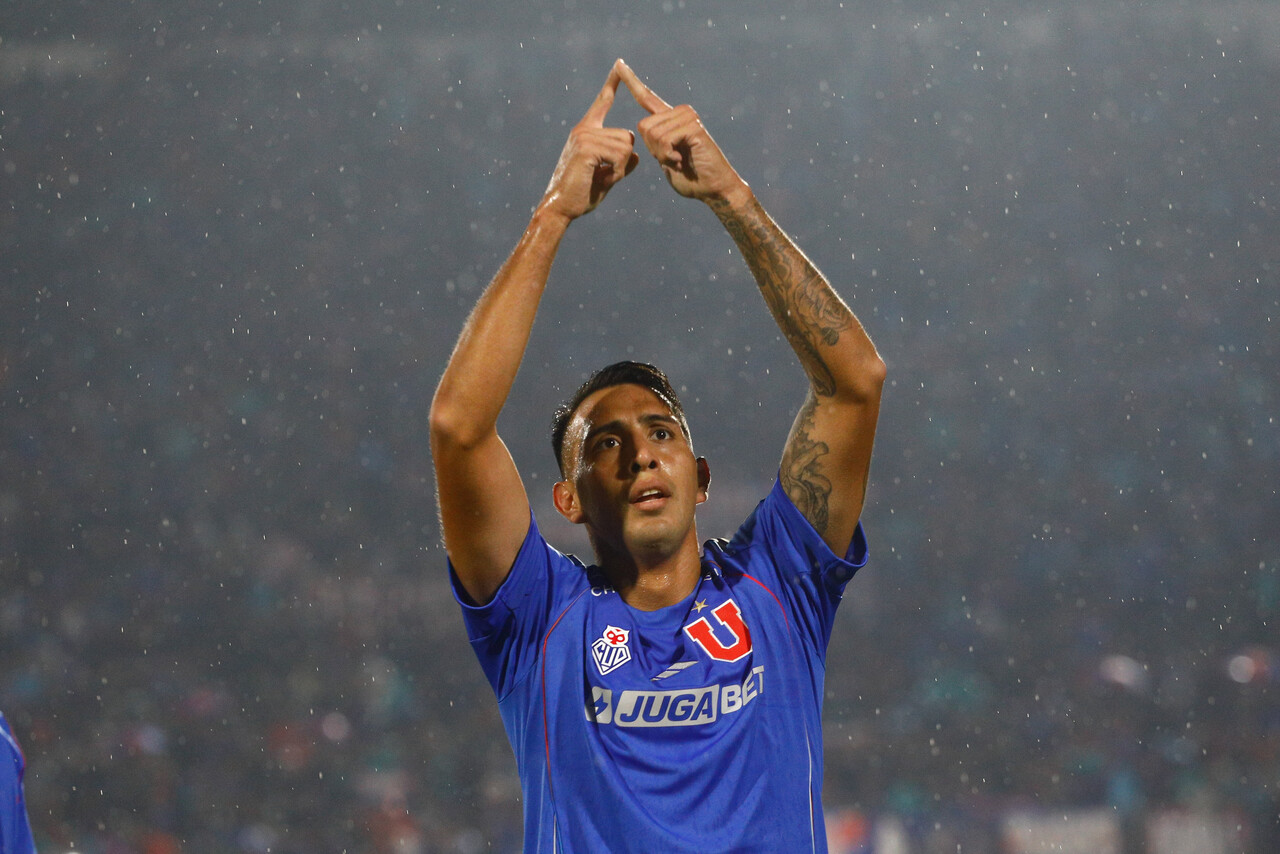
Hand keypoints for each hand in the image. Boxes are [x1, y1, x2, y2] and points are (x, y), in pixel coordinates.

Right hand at [539, 65, 639, 221]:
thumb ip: (621, 164)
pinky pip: (620, 155)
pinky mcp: (586, 147)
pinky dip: (617, 173)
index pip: (602, 102)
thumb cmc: (581, 195)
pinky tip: (602, 180)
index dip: (612, 84)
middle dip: (624, 161)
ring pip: (626, 146)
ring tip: (602, 179)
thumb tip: (637, 155)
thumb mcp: (607, 177)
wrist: (560, 208)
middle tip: (605, 176)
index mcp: (586, 131)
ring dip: (621, 169)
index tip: (619, 64)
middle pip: (628, 136)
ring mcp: (583, 136)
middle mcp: (584, 129)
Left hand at [616, 59, 750, 204]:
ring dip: (662, 155)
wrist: (714, 188)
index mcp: (669, 119)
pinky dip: (669, 156)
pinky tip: (683, 160)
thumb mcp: (665, 158)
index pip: (646, 97)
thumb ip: (655, 144)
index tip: (619, 64)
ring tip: (680, 159)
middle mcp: (679, 112)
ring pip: (652, 134)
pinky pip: (664, 140)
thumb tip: (646, 130)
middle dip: (653, 150)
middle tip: (673, 159)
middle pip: (643, 126)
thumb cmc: (690, 178)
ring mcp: (688, 116)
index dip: (631, 81)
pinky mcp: (693, 125)